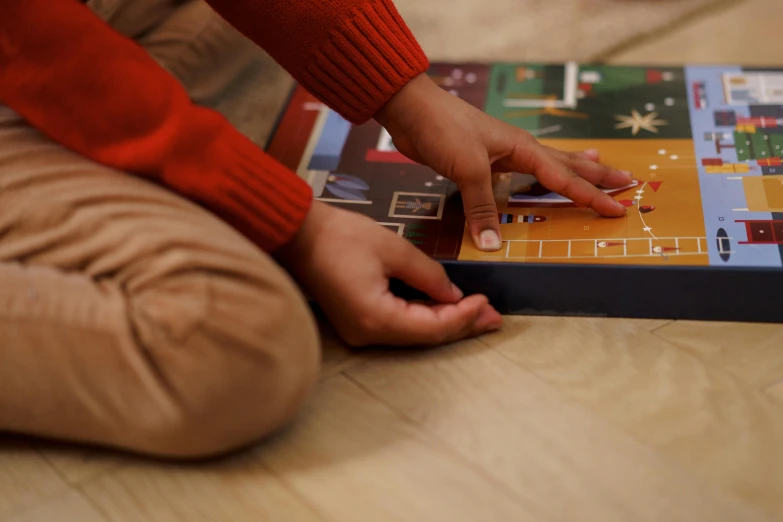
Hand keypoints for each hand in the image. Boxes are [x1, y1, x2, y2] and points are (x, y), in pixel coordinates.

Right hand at [275, 201, 502, 346]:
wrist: (298, 234)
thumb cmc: (340, 237)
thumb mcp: (394, 249)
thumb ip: (429, 275)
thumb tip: (454, 295)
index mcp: (375, 318)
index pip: (431, 328)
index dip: (463, 317)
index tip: (487, 301)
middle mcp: (367, 334)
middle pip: (425, 337)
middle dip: (462, 326)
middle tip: (494, 319)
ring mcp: (360, 331)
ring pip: (414, 334)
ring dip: (446, 323)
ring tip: (479, 315)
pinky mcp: (358, 321)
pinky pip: (399, 326)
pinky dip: (424, 317)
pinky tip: (445, 309)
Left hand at [375, 74, 632, 251]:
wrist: (412, 111)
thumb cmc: (444, 131)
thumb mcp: (467, 170)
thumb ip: (482, 207)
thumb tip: (493, 245)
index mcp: (523, 149)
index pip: (565, 178)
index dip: (592, 195)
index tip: (620, 207)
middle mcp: (518, 149)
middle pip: (567, 164)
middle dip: (597, 175)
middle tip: (627, 181)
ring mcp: (502, 153)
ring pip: (547, 164)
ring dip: (573, 170)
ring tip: (598, 168)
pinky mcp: (483, 160)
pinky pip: (519, 172)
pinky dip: (536, 177)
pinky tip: (536, 178)